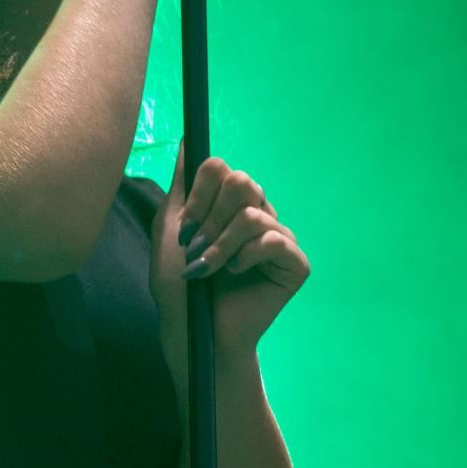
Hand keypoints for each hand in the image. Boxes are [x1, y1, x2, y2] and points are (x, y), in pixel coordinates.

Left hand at [148, 139, 310, 353]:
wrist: (193, 329)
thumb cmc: (179, 284)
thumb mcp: (171, 226)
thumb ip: (183, 184)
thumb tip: (188, 139)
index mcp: (230, 203)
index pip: (221, 168)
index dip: (199, 196)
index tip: (183, 229)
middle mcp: (258, 214)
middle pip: (242, 182)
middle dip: (210, 220)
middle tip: (197, 249)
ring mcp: (279, 237)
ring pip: (252, 214)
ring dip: (221, 245)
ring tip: (208, 270)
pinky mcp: (295, 263)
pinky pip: (273, 240)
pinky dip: (246, 257)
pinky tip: (236, 274)